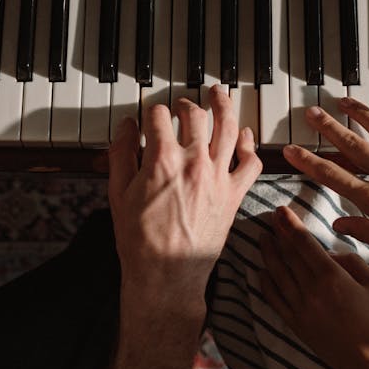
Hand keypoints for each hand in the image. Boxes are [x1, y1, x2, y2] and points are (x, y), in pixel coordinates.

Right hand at [107, 85, 262, 314]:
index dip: (152, 112)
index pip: (159, 116)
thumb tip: (126, 126)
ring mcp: (218, 177)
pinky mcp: (234, 194)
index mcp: (162, 159)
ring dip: (224, 105)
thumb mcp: (117, 193)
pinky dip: (249, 143)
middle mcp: (194, 162)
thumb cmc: (139, 240)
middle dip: (185, 105)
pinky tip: (243, 134)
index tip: (150, 117)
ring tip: (219, 94)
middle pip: (196, 115)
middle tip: (181, 106)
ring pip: (228, 127)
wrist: (166, 275)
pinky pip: (251, 161)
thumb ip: (121, 154)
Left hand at [259, 205, 368, 368]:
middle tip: (270, 217)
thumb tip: (329, 254)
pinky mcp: (296, 325)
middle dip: (277, 233)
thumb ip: (351, 261)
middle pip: (288, 255)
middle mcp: (311, 291)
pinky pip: (275, 300)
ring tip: (262, 238)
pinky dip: (265, 283)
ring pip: (277, 274)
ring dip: (268, 254)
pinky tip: (261, 272)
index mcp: (332, 277)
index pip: (304, 243)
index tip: (281, 210)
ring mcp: (300, 309)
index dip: (290, 224)